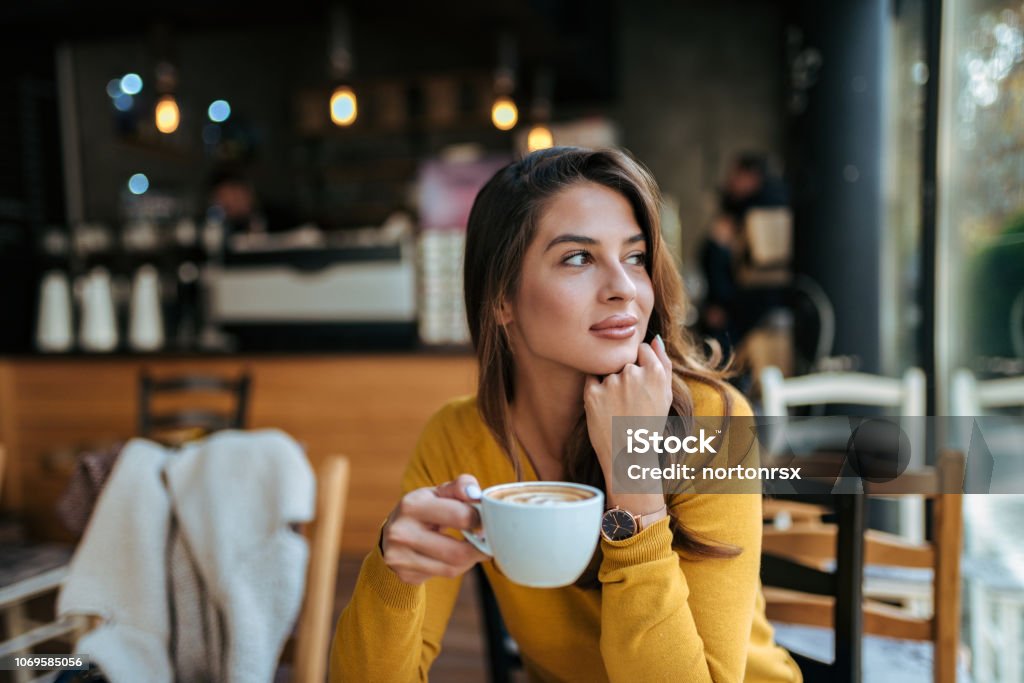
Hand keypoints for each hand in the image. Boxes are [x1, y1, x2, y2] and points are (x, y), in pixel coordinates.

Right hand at [381, 474, 489, 584]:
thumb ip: (460, 486)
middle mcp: (401, 532)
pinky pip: (444, 575)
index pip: (459, 516)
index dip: (479, 519)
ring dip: (470, 559)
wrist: (392, 534)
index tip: (484, 519)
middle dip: (479, 548)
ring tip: (473, 548)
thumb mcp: (438, 492)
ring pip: (452, 567)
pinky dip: (457, 567)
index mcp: (412, 505)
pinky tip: (454, 557)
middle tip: (488, 541)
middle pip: (457, 552)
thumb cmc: (424, 509)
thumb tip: (475, 494)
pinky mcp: (406, 575)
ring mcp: (400, 557)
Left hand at [584, 337, 672, 511]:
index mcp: (655, 372)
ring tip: (618, 408)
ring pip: (608, 370)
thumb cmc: (650, 425)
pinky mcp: (592, 393)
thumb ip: (663, 362)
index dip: (640, 364)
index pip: (641, 348)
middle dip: (625, 374)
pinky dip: (596, 390)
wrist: (629, 456)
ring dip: (611, 383)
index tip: (639, 381)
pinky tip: (606, 408)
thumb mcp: (665, 395)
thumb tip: (655, 338)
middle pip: (624, 360)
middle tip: (629, 401)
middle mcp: (633, 373)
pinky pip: (592, 380)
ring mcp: (611, 382)